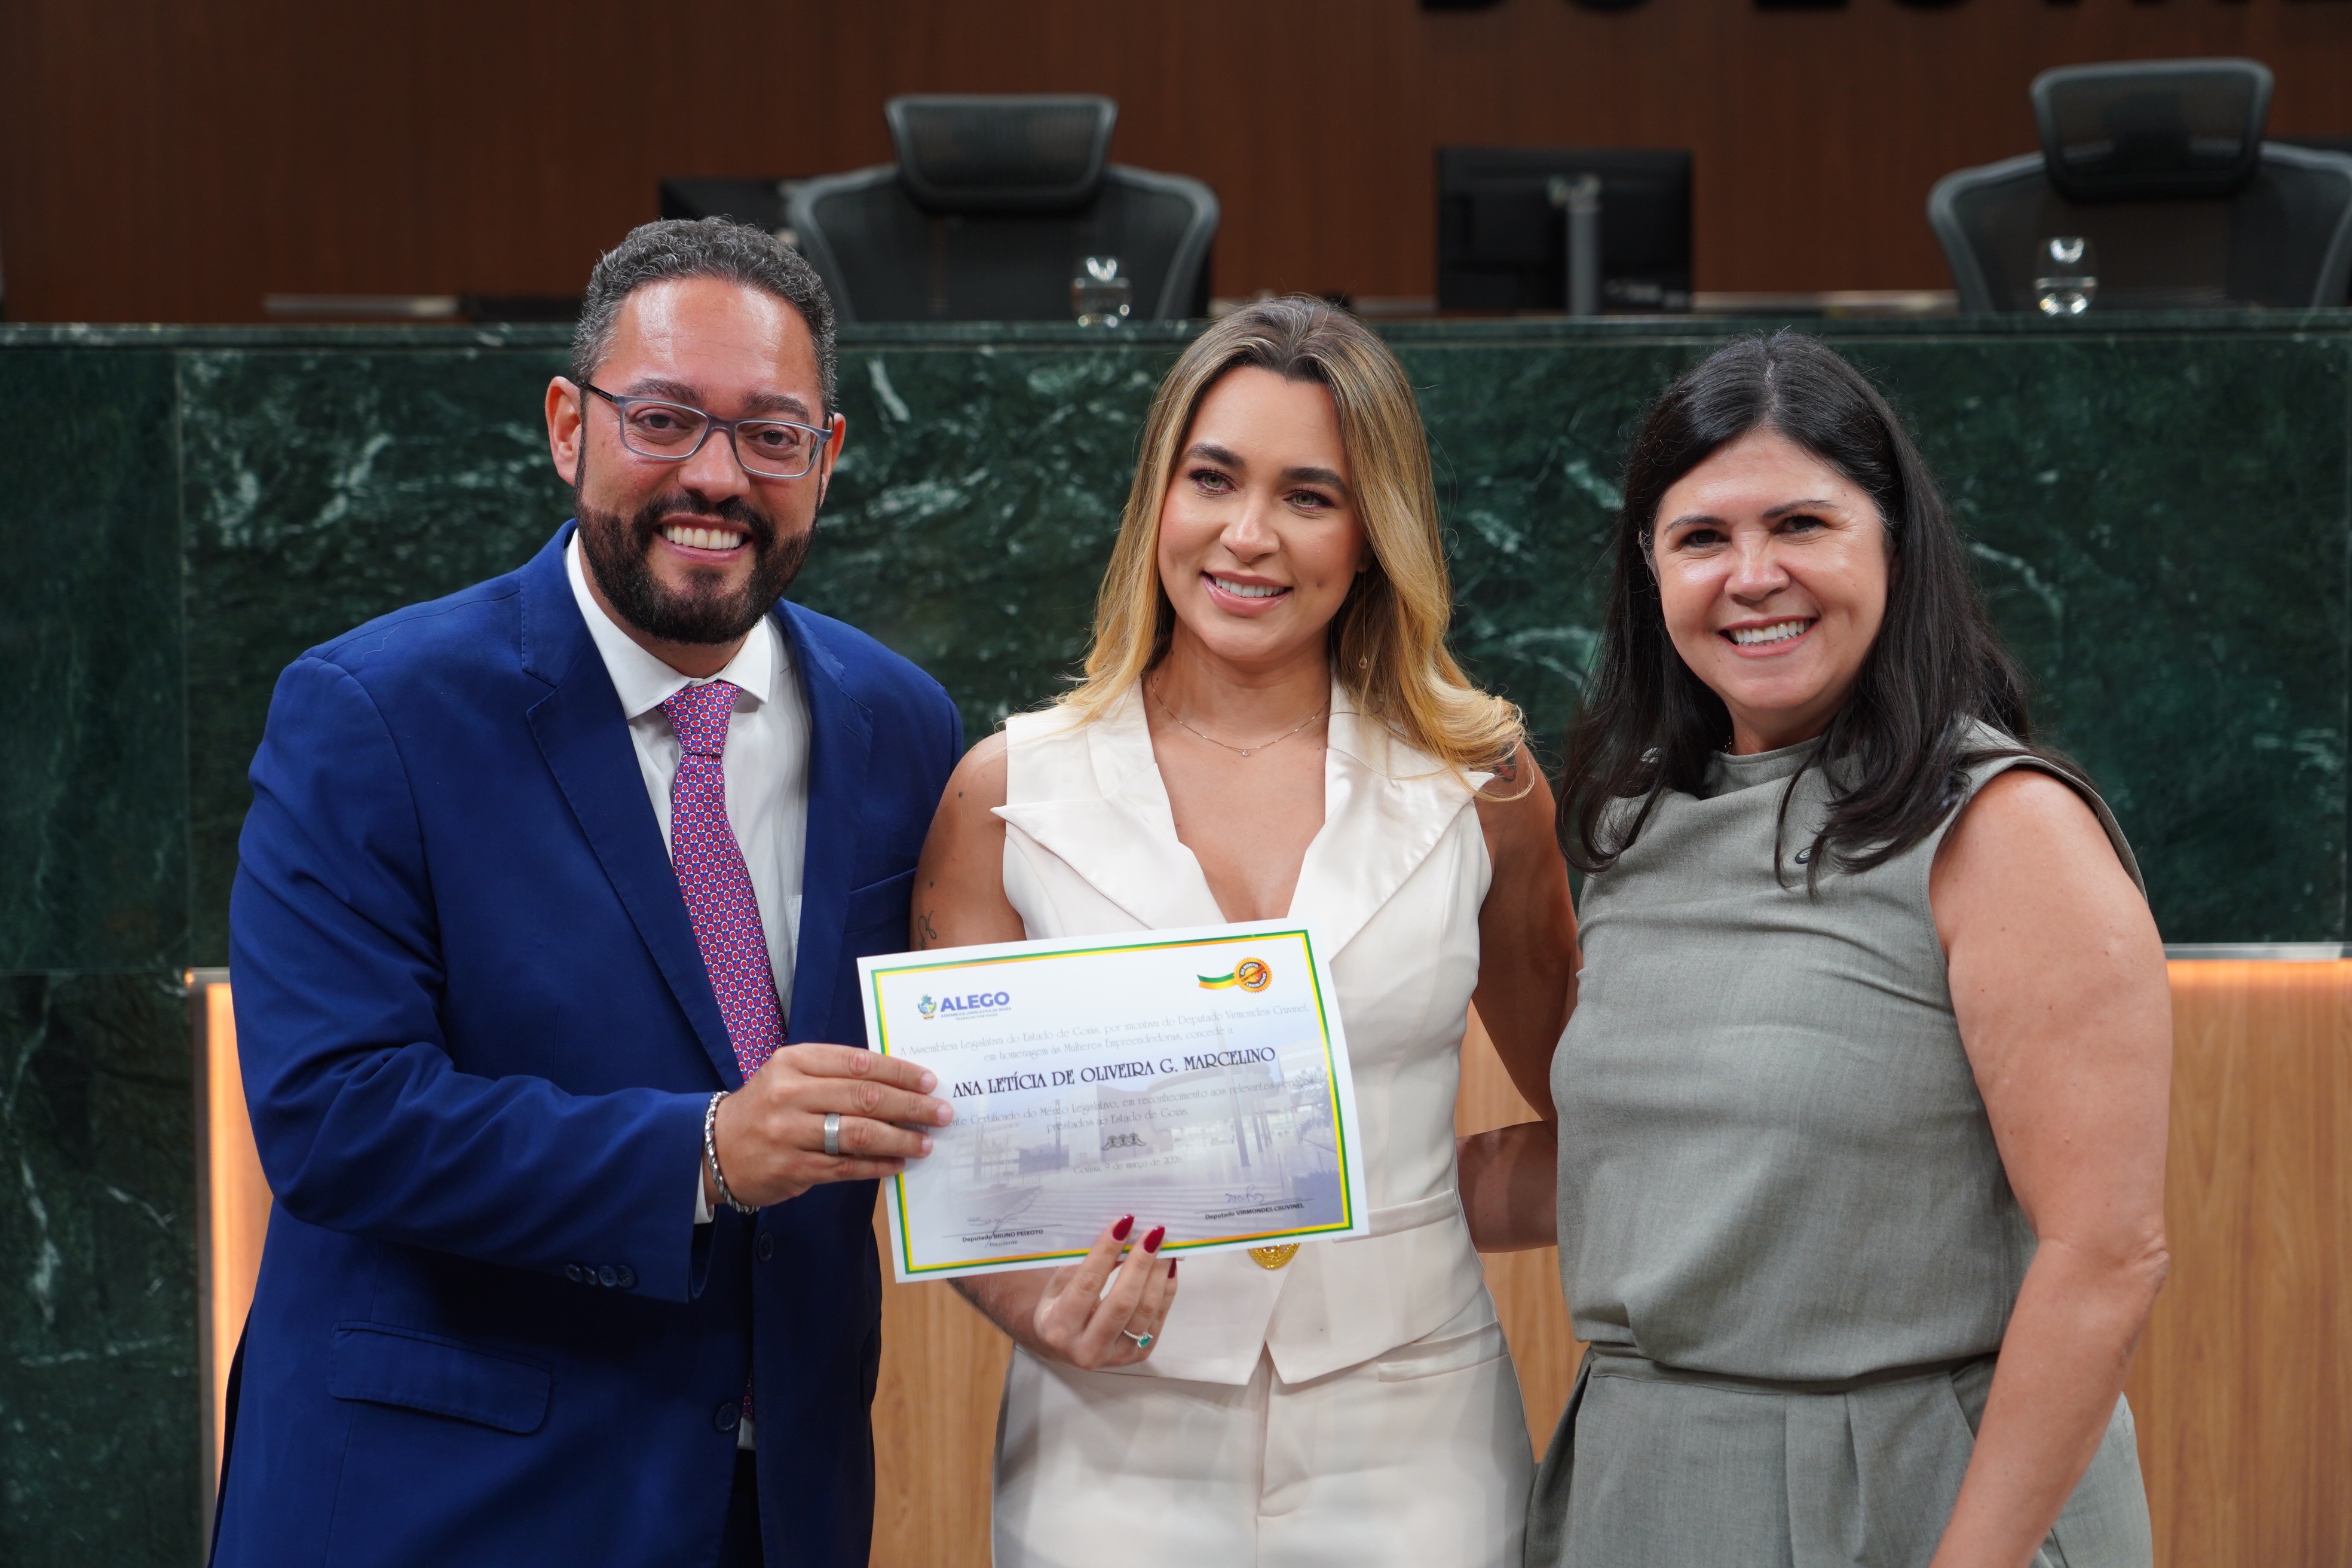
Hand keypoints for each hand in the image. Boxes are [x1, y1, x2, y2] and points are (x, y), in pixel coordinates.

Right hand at [708, 1044, 953, 1206]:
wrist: (715, 1148)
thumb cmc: (767, 1106)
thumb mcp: (792, 1074)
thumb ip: (836, 1073)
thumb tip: (897, 1082)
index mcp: (794, 1062)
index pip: (858, 1062)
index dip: (899, 1072)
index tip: (929, 1081)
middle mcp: (790, 1094)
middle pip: (863, 1097)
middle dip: (909, 1106)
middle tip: (941, 1113)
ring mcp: (790, 1133)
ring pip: (857, 1134)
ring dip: (899, 1139)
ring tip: (926, 1142)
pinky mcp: (793, 1168)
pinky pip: (846, 1167)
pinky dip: (877, 1165)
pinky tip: (899, 1163)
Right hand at [959, 1216, 1179, 1370]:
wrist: (1062, 1347)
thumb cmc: (1058, 1308)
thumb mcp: (1057, 1287)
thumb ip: (1082, 1266)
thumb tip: (1119, 1235)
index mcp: (1059, 1327)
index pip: (1088, 1284)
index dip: (1107, 1252)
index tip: (1123, 1224)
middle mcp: (1086, 1348)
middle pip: (1122, 1301)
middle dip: (1140, 1262)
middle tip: (1153, 1233)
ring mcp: (1114, 1356)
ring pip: (1144, 1312)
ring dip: (1158, 1275)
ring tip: (1164, 1247)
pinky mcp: (1137, 1356)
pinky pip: (1157, 1320)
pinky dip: (1165, 1290)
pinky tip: (1167, 1268)